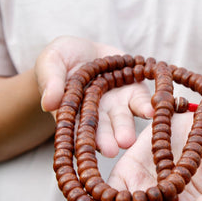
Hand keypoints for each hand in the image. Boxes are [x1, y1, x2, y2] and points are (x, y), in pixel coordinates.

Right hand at [35, 36, 153, 156]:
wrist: (85, 50)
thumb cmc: (60, 59)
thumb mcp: (51, 63)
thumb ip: (51, 80)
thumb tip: (49, 103)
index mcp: (75, 113)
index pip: (78, 129)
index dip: (83, 138)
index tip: (87, 147)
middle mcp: (99, 113)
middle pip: (103, 129)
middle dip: (107, 139)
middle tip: (111, 150)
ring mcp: (118, 103)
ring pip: (123, 118)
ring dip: (126, 128)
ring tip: (128, 140)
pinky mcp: (135, 91)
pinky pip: (142, 100)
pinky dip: (147, 106)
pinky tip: (152, 111)